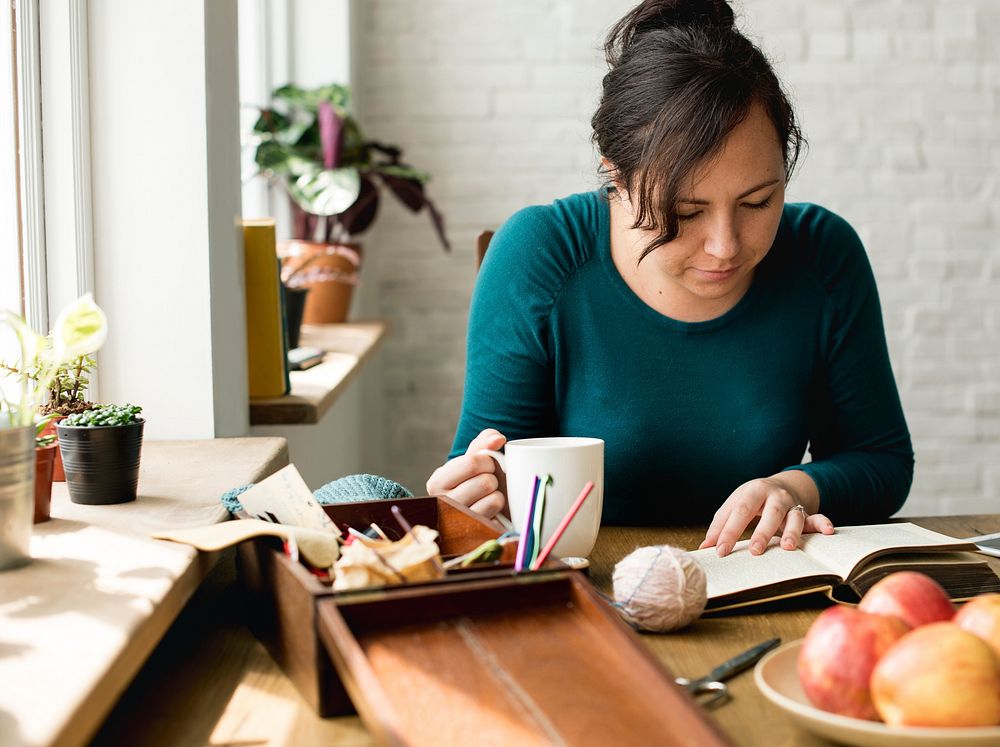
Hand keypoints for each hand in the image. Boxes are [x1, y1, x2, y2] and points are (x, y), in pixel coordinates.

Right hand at [426, 428, 507, 517]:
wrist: (483, 504)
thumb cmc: (478, 476)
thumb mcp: (477, 455)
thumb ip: (486, 440)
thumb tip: (498, 440)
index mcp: (437, 482)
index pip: (472, 463)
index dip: (488, 460)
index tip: (486, 464)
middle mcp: (444, 504)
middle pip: (485, 482)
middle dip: (494, 477)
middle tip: (488, 480)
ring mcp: (460, 521)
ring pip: (494, 498)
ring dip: (498, 492)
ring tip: (488, 494)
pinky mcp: (477, 531)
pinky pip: (498, 513)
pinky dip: (500, 506)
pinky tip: (491, 507)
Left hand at [699, 471, 833, 556]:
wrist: (778, 486)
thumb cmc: (751, 500)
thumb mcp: (733, 505)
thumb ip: (720, 525)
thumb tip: (704, 548)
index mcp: (752, 492)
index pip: (739, 511)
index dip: (729, 531)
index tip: (720, 551)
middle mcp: (774, 496)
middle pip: (769, 513)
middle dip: (763, 532)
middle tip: (755, 551)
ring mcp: (792, 504)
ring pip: (795, 517)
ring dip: (792, 531)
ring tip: (788, 547)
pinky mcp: (806, 513)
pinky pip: (817, 517)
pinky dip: (823, 523)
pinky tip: (829, 531)